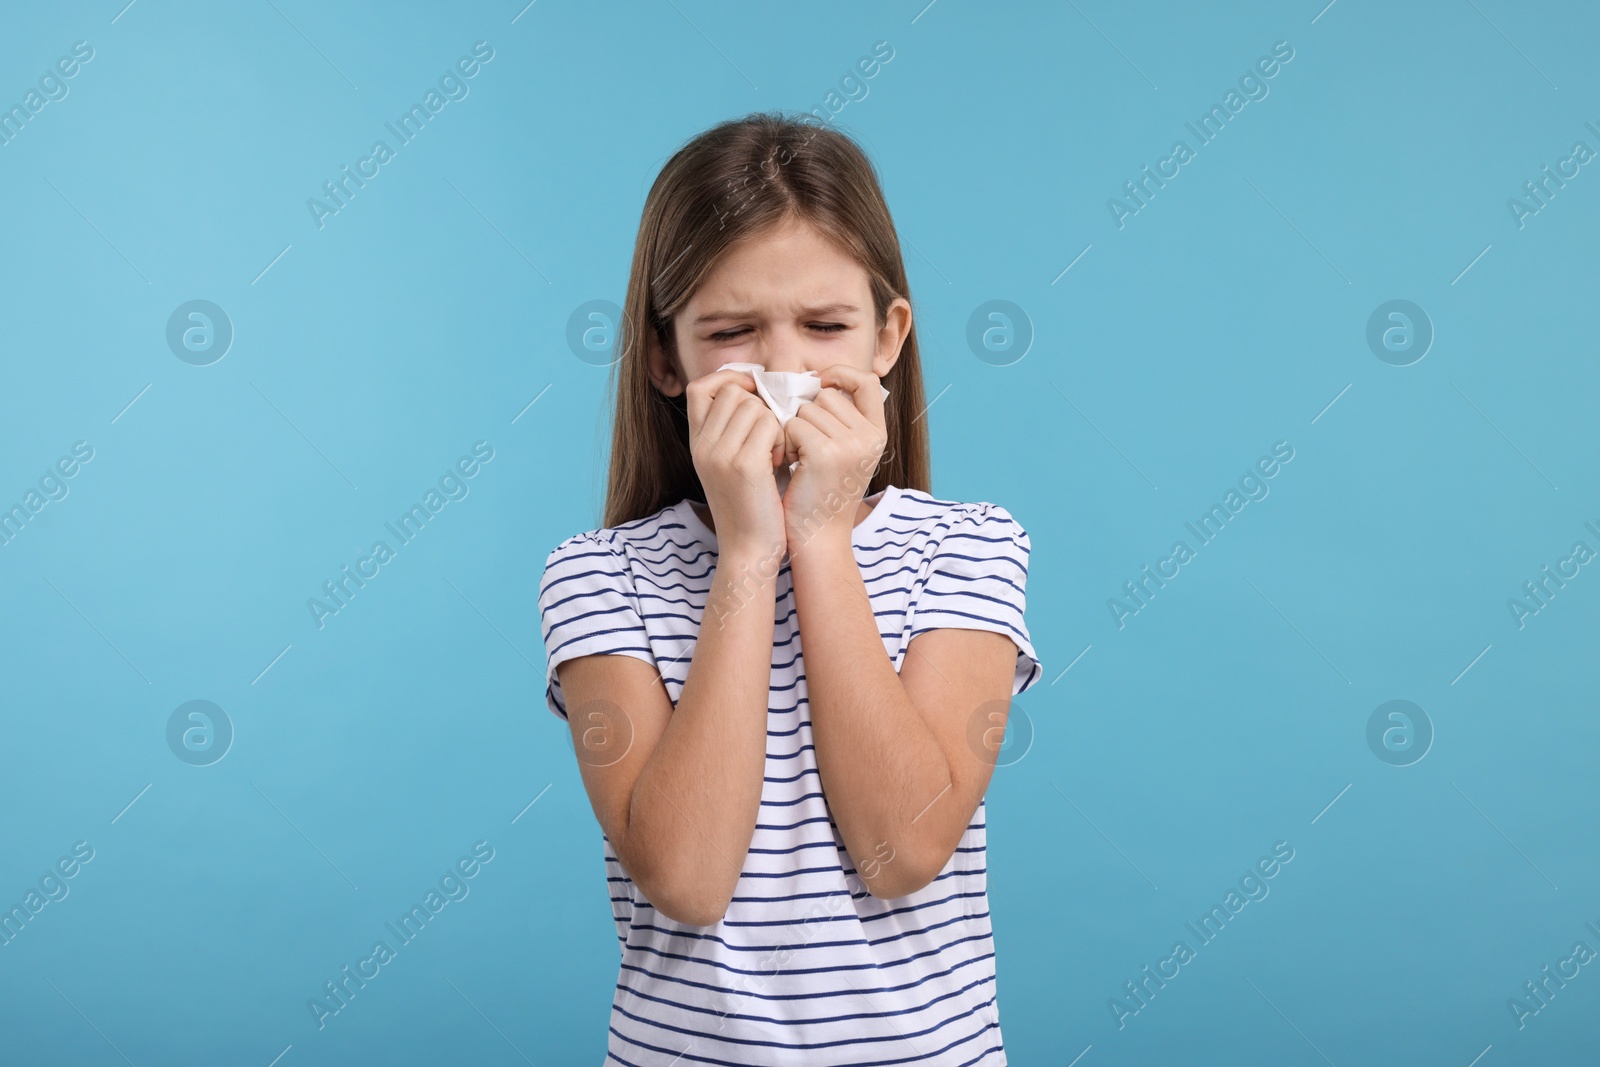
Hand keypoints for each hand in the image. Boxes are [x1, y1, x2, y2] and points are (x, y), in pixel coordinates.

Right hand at [685, 369, 786, 556]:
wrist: (749, 551)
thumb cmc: (750, 506)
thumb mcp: (729, 465)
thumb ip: (733, 430)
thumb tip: (755, 391)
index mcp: (696, 444)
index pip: (700, 388)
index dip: (728, 380)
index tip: (752, 393)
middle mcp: (702, 446)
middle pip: (733, 392)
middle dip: (760, 406)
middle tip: (770, 437)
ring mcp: (720, 455)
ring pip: (755, 406)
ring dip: (774, 424)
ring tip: (777, 453)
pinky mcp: (744, 466)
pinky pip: (770, 425)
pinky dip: (783, 439)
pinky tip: (783, 462)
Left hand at [779, 364, 887, 550]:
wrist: (818, 537)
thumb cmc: (822, 493)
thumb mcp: (845, 452)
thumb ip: (842, 419)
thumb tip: (817, 379)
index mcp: (879, 434)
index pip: (867, 381)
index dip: (841, 375)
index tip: (820, 386)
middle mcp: (870, 438)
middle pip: (827, 396)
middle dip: (808, 416)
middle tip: (807, 449)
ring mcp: (850, 445)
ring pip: (806, 410)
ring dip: (794, 432)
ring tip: (801, 461)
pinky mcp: (825, 453)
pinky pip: (793, 425)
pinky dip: (786, 444)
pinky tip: (793, 466)